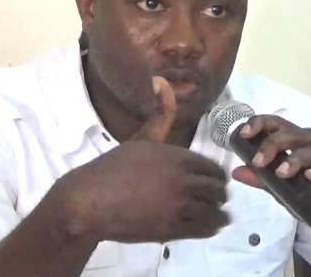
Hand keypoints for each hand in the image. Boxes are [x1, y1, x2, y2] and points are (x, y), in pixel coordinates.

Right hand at [51, 76, 228, 242]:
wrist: (92, 200)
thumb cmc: (115, 166)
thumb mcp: (142, 137)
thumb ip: (160, 113)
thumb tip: (161, 81)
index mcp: (179, 157)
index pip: (213, 168)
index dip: (216, 175)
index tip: (215, 180)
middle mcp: (183, 181)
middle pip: (217, 190)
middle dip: (219, 194)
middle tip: (216, 198)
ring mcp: (178, 206)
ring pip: (214, 212)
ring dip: (218, 213)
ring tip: (217, 215)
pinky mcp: (171, 229)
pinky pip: (203, 229)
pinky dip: (210, 228)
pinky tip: (209, 226)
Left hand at [231, 115, 310, 242]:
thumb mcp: (284, 190)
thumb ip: (262, 180)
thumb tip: (236, 172)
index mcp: (298, 140)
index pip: (277, 124)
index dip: (260, 124)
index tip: (244, 134)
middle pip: (291, 134)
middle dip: (272, 145)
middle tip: (260, 162)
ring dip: (295, 159)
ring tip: (283, 173)